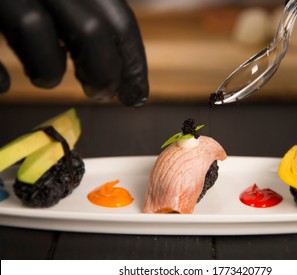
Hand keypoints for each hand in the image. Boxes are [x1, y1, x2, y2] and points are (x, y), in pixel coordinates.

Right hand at [0, 0, 148, 105]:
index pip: (119, 19)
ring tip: (45, 79)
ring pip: (34, 29)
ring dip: (48, 71)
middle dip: (103, 73)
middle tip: (101, 95)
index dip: (133, 63)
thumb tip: (116, 63)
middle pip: (90, 30)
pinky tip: (4, 84)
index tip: (138, 96)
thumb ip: (83, 11)